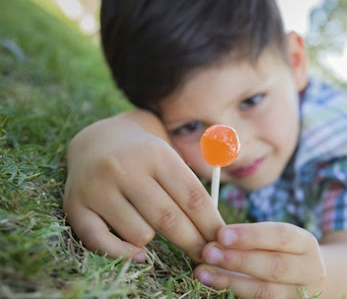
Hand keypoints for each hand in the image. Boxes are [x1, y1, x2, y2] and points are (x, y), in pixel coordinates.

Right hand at [63, 111, 224, 261]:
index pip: (192, 197)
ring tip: (150, 224)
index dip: (210, 225)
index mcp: (156, 154)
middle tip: (206, 254)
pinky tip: (139, 253)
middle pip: (169, 218)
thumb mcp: (170, 158)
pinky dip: (122, 253)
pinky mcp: (75, 205)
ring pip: (139, 234)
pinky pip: (101, 242)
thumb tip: (215, 232)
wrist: (97, 141)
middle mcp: (124, 168)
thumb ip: (191, 190)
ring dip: (152, 239)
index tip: (221, 241)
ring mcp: (98, 188)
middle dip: (193, 242)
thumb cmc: (146, 157)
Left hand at [194, 222, 326, 297]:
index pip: (282, 236)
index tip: (221, 233)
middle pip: (275, 266)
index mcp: (306, 244)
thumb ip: (251, 239)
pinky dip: (235, 294)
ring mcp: (300, 295)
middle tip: (208, 252)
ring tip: (203, 272)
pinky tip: (215, 287)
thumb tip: (216, 238)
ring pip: (266, 292)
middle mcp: (310, 270)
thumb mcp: (276, 240)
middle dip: (238, 260)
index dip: (251, 235)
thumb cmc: (280, 253)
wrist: (304, 280)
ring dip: (231, 281)